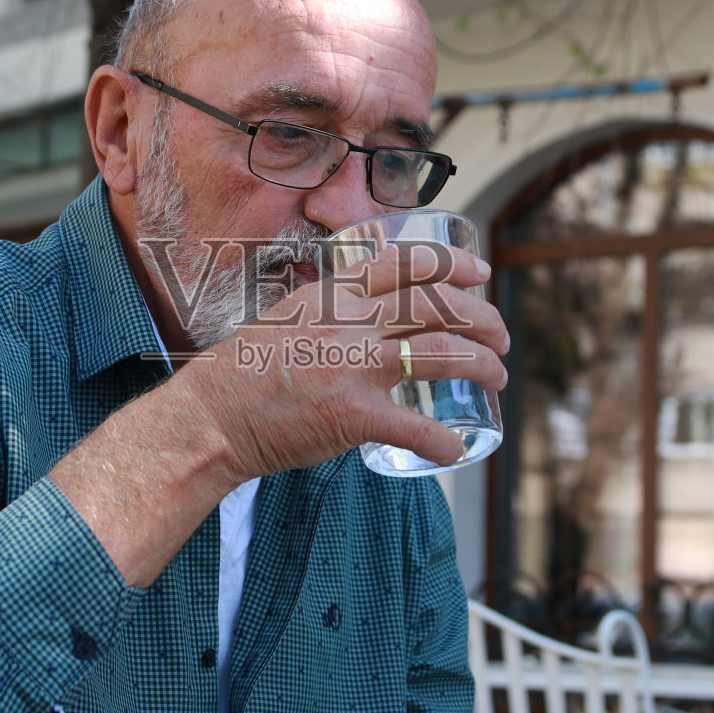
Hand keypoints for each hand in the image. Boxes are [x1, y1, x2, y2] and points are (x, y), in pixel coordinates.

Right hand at [176, 242, 508, 481]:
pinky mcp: (351, 416)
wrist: (212, 417)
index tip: (482, 274)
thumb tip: (373, 291)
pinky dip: (443, 441)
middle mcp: (348, 323)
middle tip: (501, 337)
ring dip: (481, 365)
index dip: (455, 264)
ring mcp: (352, 368)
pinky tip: (455, 449)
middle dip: (484, 318)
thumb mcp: (291, 315)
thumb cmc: (247, 372)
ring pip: (440, 353)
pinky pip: (415, 428)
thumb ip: (333, 305)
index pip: (407, 263)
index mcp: (335, 295)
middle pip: (437, 306)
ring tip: (497, 377)